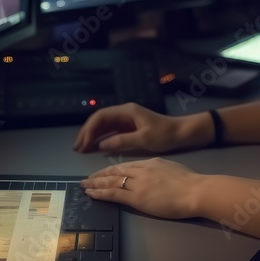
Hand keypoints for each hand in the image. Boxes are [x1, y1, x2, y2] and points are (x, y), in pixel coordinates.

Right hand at [73, 102, 196, 153]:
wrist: (181, 133)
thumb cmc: (164, 134)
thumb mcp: (143, 139)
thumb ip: (121, 141)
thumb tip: (101, 145)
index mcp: (127, 111)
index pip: (101, 117)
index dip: (89, 130)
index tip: (82, 144)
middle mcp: (125, 112)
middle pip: (99, 120)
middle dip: (87, 132)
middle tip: (77, 148)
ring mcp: (127, 119)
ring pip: (104, 125)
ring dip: (92, 135)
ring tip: (82, 148)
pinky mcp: (130, 127)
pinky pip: (111, 130)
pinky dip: (101, 138)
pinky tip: (95, 147)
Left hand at [81, 158, 201, 218]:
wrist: (195, 190)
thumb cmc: (190, 183)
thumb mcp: (173, 169)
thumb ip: (161, 170)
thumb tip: (154, 175)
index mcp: (151, 162)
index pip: (126, 165)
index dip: (112, 169)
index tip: (103, 172)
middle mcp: (141, 170)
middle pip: (115, 171)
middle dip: (99, 175)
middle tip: (87, 179)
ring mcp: (138, 183)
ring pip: (111, 181)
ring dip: (95, 183)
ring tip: (84, 186)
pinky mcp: (137, 197)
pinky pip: (114, 194)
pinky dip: (100, 193)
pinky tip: (91, 194)